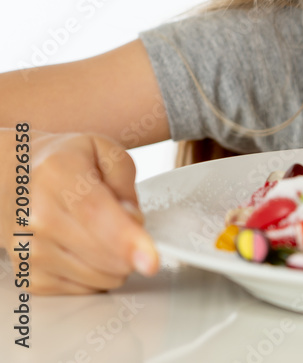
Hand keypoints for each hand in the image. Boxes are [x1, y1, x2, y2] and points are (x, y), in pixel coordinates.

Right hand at [2, 129, 158, 293]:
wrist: (15, 176)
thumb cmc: (64, 162)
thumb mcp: (104, 150)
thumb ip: (126, 181)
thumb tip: (133, 221)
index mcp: (58, 176)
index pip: (96, 215)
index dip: (126, 241)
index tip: (150, 261)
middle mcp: (36, 215)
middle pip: (100, 253)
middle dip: (130, 247)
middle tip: (125, 222)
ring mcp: (28, 249)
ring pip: (97, 277)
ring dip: (115, 262)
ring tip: (101, 232)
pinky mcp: (28, 273)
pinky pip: (83, 288)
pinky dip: (96, 273)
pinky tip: (85, 248)